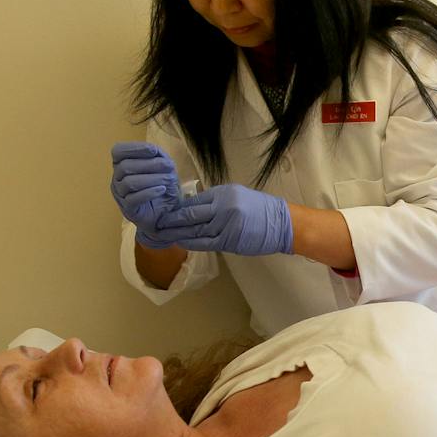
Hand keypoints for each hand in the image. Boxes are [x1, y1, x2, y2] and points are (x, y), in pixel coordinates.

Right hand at [110, 142, 181, 249]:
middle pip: (125, 166)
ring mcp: (120, 194)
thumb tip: (153, 150)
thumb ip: (158, 156)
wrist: (166, 214)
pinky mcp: (128, 209)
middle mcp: (117, 178)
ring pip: (129, 183)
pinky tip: (162, 189)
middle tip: (169, 166)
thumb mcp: (163, 168)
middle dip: (149, 164)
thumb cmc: (161, 187)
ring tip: (169, 179)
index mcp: (122, 164)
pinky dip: (150, 192)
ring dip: (152, 179)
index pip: (118, 151)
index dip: (134, 148)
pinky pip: (134, 199)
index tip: (153, 150)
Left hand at [152, 183, 293, 256]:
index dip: (176, 207)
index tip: (162, 211)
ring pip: (194, 229)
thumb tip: (193, 207)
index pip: (193, 200)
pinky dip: (190, 242)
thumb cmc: (260, 210)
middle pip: (189, 214)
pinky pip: (204, 242)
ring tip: (161, 234)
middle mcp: (222, 206)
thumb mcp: (237, 196)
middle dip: (170, 220)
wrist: (281, 223)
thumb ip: (216, 201)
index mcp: (223, 193)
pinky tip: (179, 242)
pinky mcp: (229, 239)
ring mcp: (225, 224)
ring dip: (176, 233)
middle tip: (154, 223)